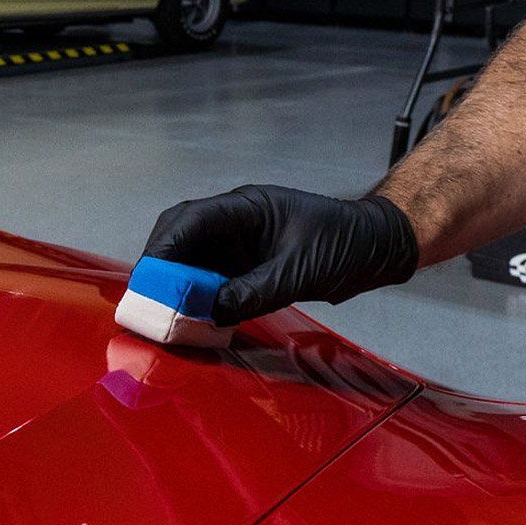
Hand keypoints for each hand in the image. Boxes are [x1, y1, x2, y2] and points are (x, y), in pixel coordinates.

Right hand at [142, 186, 418, 324]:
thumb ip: (253, 292)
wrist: (377, 247)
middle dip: (162, 267)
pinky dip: (199, 296)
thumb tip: (211, 311)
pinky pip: (212, 277)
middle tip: (149, 300)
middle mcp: (236, 221)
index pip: (191, 220)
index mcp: (247, 207)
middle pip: (181, 236)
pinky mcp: (246, 264)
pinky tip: (196, 316)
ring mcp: (240, 242)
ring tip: (168, 313)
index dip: (164, 249)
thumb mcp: (299, 272)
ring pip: (193, 258)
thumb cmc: (346, 245)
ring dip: (178, 284)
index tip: (149, 280)